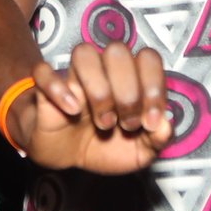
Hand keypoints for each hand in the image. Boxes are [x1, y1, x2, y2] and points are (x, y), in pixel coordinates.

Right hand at [15, 42, 173, 174]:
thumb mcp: (141, 153)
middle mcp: (104, 70)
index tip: (151, 122)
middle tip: (127, 124)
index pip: (148, 58)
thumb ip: (159, 140)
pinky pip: (43, 72)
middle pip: (117, 51)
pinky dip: (58, 88)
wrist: (68, 159)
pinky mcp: (45, 89)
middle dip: (128, 92)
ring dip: (98, 89)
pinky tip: (72, 110)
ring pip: (84, 53)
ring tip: (104, 122)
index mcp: (131, 78)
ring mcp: (73, 77)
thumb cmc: (108, 147)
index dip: (154, 87)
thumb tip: (166, 125)